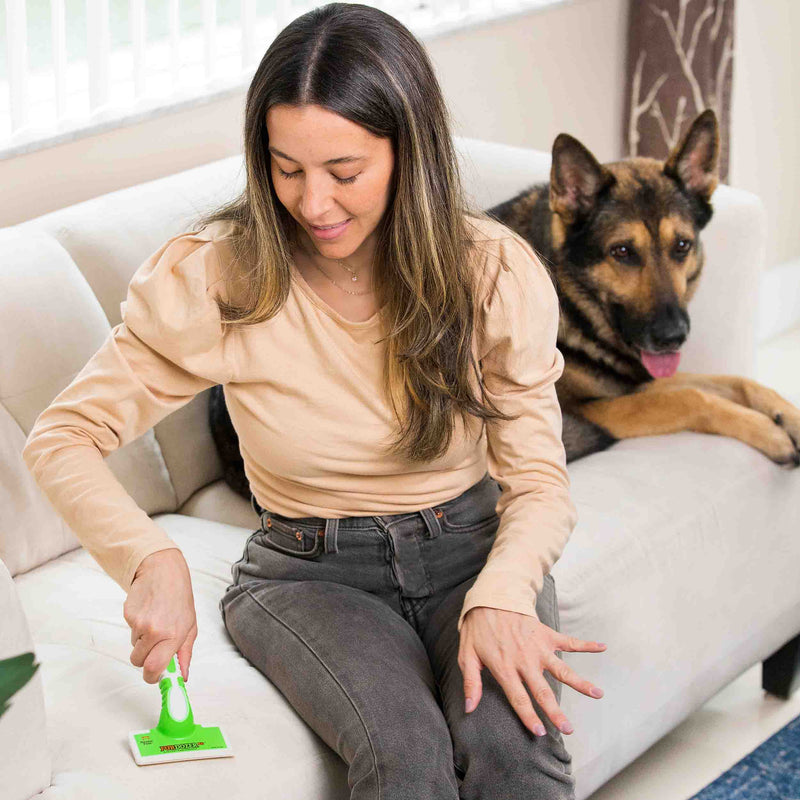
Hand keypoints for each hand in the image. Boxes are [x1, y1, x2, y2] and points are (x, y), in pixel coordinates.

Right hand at [123, 548, 196, 684]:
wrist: (163, 571)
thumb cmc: (179, 597)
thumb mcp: (190, 625)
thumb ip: (185, 653)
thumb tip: (182, 676)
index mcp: (173, 635)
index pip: (154, 668)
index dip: (152, 677)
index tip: (155, 676)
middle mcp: (155, 631)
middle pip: (139, 662)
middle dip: (145, 660)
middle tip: (155, 647)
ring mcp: (139, 623)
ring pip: (135, 647)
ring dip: (143, 641)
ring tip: (155, 622)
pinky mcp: (128, 616)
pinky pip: (131, 632)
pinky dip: (138, 627)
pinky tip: (148, 613)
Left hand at [458, 606, 605, 735]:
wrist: (490, 598)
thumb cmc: (478, 628)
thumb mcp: (466, 655)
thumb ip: (470, 683)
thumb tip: (469, 708)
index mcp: (505, 668)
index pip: (519, 699)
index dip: (529, 717)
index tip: (540, 733)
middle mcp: (525, 661)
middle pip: (543, 691)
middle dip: (556, 712)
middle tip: (569, 729)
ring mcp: (538, 647)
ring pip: (562, 670)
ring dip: (581, 683)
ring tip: (598, 694)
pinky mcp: (546, 634)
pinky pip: (569, 641)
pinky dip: (586, 644)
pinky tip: (602, 647)